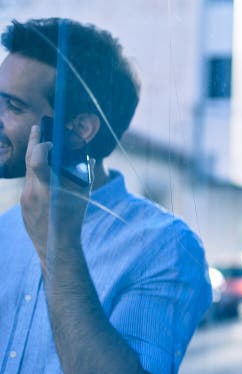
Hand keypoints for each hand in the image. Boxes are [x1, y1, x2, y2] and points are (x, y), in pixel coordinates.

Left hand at [20, 124, 90, 263]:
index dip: (41, 145)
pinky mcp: (23, 204)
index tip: (50, 141)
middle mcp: (32, 191)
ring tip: (44, 151)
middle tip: (37, 127)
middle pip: (28, 160)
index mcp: (47, 188)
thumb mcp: (82, 196)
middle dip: (34, 142)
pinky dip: (38, 177)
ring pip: (29, 172)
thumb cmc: (73, 220)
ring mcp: (25, 198)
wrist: (56, 245)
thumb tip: (87, 158)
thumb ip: (82, 175)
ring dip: (36, 160)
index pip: (36, 158)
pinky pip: (30, 185)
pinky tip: (47, 179)